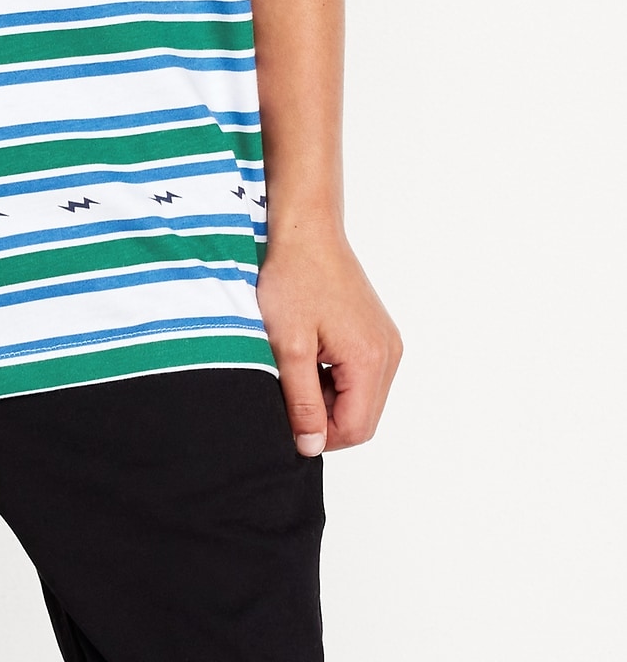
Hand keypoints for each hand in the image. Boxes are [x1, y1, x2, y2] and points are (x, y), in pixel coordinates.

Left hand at [256, 226, 401, 455]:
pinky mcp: (376, 331)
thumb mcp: (288, 344)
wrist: (304, 230)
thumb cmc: (294, 277)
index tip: (287, 420)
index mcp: (370, 359)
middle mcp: (388, 352)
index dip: (319, 436)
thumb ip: (301, 400)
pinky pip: (361, 373)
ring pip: (361, 396)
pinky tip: (310, 351)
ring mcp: (385, 341)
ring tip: (297, 364)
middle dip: (324, 415)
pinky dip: (335, 376)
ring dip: (328, 395)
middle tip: (288, 389)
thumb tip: (310, 446)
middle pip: (362, 416)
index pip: (356, 429)